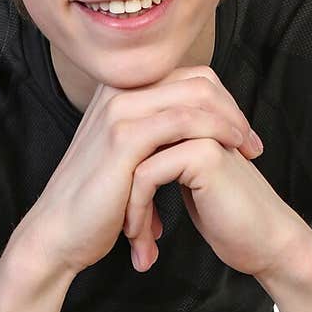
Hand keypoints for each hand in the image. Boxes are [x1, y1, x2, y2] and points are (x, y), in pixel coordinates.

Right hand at [18, 65, 263, 278]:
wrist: (60, 233)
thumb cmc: (96, 204)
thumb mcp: (128, 161)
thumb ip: (155, 140)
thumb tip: (190, 138)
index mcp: (121, 92)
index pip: (189, 77)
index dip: (223, 103)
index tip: (241, 135)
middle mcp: (119, 92)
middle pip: (197, 80)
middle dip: (234, 111)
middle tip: (252, 144)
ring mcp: (119, 111)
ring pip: (195, 96)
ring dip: (230, 123)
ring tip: (247, 151)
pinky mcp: (123, 138)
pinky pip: (182, 122)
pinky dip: (212, 135)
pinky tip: (227, 155)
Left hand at [121, 67, 310, 281]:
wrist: (266, 244)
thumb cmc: (228, 217)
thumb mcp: (186, 182)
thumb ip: (161, 159)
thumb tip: (118, 162)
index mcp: (189, 117)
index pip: (132, 133)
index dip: (119, 175)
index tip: (120, 214)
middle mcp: (194, 116)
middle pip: (127, 143)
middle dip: (118, 190)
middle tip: (124, 230)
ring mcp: (201, 131)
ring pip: (131, 160)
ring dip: (127, 206)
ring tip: (134, 239)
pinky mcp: (203, 153)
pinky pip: (145, 175)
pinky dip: (137, 210)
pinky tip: (146, 238)